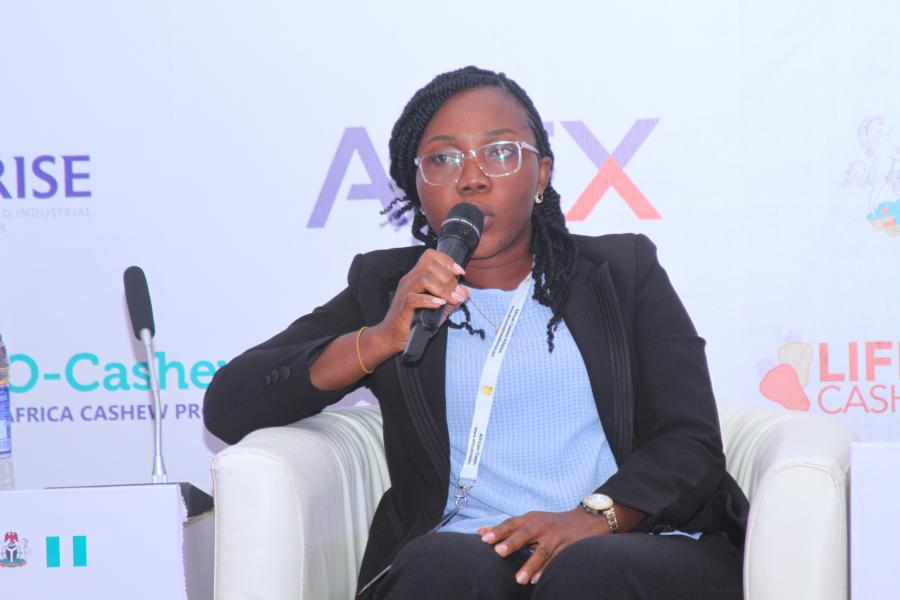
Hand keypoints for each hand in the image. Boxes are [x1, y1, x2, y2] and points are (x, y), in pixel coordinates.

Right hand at [372, 249, 468, 353]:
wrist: (391, 336)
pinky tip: (439, 304)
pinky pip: (414, 298)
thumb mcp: (437, 308)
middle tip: (458, 292)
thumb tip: (465, 291)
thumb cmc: (412, 321)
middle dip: (448, 277)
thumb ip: (451, 299)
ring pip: (423, 278)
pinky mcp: (402, 307)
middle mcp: (409, 280)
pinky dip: (430, 300)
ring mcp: (404, 292)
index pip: (430, 256)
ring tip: (452, 299)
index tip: (460, 272)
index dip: (447, 260)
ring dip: (443, 288)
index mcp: (416, 276)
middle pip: (429, 264)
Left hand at [478, 508, 606, 584]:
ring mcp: (555, 536)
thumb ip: (509, 529)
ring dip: (530, 565)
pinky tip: (537, 580)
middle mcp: (541, 525)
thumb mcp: (532, 521)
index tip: (482, 538)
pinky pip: (556, 560)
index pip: (511, 523)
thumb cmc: (552, 523)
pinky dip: (547, 570)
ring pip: (541, 551)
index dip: (497, 530)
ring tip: (519, 579)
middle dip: (511, 542)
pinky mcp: (568, 546)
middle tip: (498, 551)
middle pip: (524, 534)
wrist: (587, 519)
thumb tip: (481, 533)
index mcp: (530, 519)